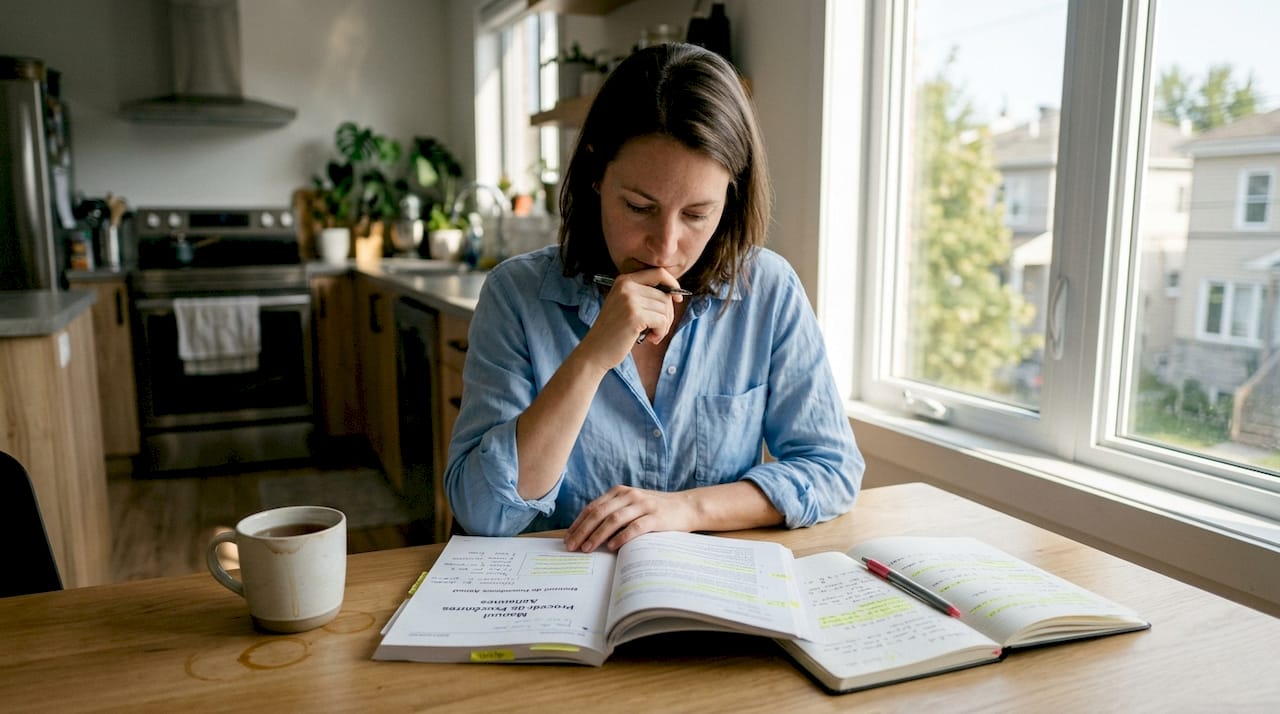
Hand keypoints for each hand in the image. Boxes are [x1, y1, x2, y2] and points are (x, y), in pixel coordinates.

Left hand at [564, 485, 696, 551]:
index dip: (579, 523)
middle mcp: (630, 495)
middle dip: (583, 530)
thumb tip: (588, 532)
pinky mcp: (656, 517)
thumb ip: (613, 512)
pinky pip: (635, 527)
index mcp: (620, 492)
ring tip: (587, 548)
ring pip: (614, 519)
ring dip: (597, 535)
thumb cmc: (655, 510)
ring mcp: (643, 505)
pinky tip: (611, 546)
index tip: (568, 538)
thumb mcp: (632, 505)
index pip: (593, 507)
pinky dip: (621, 537)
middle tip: (572, 546)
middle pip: (600, 513)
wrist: (686, 506)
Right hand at [581, 269, 685, 367]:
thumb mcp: (626, 306)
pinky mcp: (634, 315)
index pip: (658, 273)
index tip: (677, 300)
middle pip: (665, 295)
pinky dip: (661, 333)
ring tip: (652, 335)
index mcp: (624, 280)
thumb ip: (645, 296)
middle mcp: (626, 286)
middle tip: (658, 329)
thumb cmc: (614, 332)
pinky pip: (662, 321)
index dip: (673, 285)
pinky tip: (650, 339)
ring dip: (664, 326)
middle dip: (668, 315)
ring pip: (666, 309)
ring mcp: (630, 300)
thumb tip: (674, 295)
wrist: (595, 351)